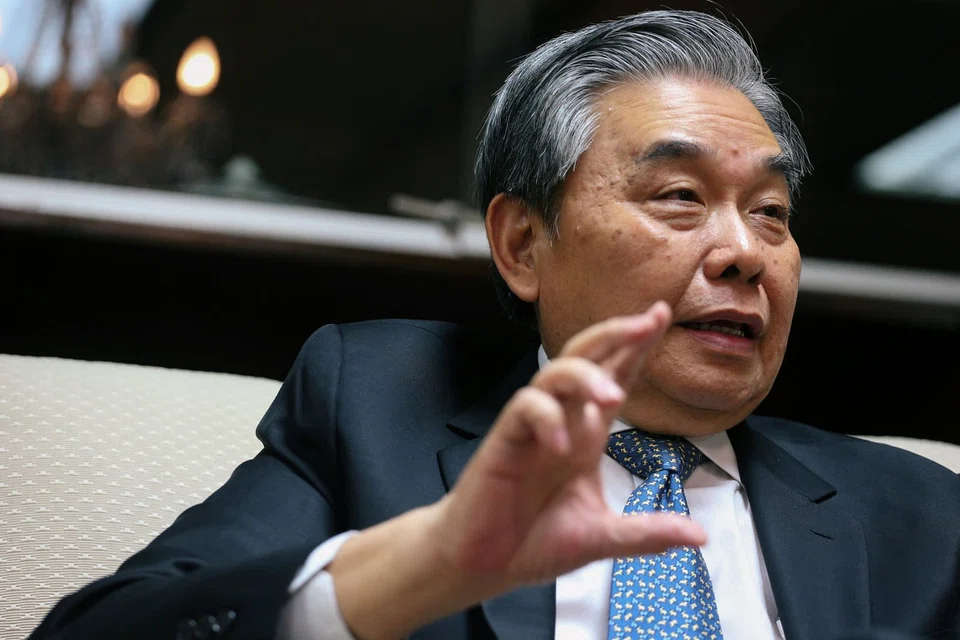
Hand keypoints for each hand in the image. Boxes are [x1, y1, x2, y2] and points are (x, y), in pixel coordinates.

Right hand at [329, 302, 706, 639]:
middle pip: (587, 358)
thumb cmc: (534, 540)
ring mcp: (533, 427)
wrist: (483, 564)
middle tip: (646, 322)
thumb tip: (699, 537)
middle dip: (616, 335)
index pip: (615, 377)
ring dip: (585, 377)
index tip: (660, 316)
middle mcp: (563, 421)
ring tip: (611, 397)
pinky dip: (545, 419)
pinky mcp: (505, 440)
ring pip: (556, 374)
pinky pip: (524, 409)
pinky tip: (559, 447)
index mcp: (587, 433)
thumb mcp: (602, 536)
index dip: (636, 348)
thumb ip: (647, 533)